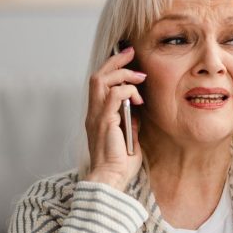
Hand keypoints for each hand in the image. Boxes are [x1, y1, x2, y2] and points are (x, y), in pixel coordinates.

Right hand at [83, 46, 145, 190]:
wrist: (110, 180)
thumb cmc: (119, 165)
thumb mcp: (129, 139)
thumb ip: (130, 123)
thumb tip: (136, 111)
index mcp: (97, 116)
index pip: (99, 84)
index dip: (112, 68)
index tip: (128, 59)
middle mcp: (93, 113)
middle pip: (98, 76)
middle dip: (115, 60)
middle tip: (131, 53)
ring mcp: (96, 116)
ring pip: (102, 80)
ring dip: (122, 74)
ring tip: (139, 77)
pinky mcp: (104, 121)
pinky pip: (113, 95)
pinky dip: (127, 91)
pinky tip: (137, 99)